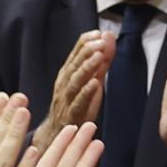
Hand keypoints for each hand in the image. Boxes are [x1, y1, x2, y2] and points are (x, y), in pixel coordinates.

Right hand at [33, 29, 110, 151]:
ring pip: (75, 81)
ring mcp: (66, 98)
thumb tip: (108, 35)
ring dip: (87, 68)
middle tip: (101, 42)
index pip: (75, 52)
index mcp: (68, 73)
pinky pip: (78, 102)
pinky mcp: (72, 114)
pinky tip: (96, 84)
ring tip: (99, 57)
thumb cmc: (76, 103)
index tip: (99, 33)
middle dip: (87, 52)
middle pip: (74, 64)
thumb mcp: (91, 79)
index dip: (86, 42)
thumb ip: (102, 60)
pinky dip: (86, 92)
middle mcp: (64, 83)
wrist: (58, 132)